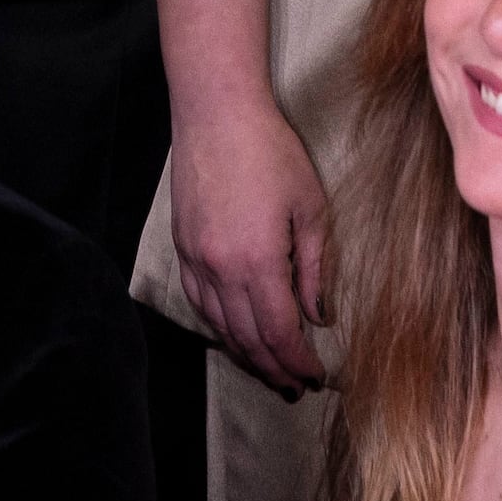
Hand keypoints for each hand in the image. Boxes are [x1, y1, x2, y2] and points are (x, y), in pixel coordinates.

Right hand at [167, 93, 335, 391]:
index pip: (279, 333)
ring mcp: (196, 259)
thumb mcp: (311, 207)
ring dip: (245, 354)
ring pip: (219, 326)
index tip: (316, 376)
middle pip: (247, 340)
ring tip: (268, 370)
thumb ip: (316, 268)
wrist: (216, 113)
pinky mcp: (182, 246)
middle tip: (295, 387)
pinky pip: (198, 303)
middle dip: (274, 369)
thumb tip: (319, 315)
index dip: (299, 362)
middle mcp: (221, 269)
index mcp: (259, 262)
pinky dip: (218, 326)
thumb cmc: (270, 151)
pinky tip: (233, 333)